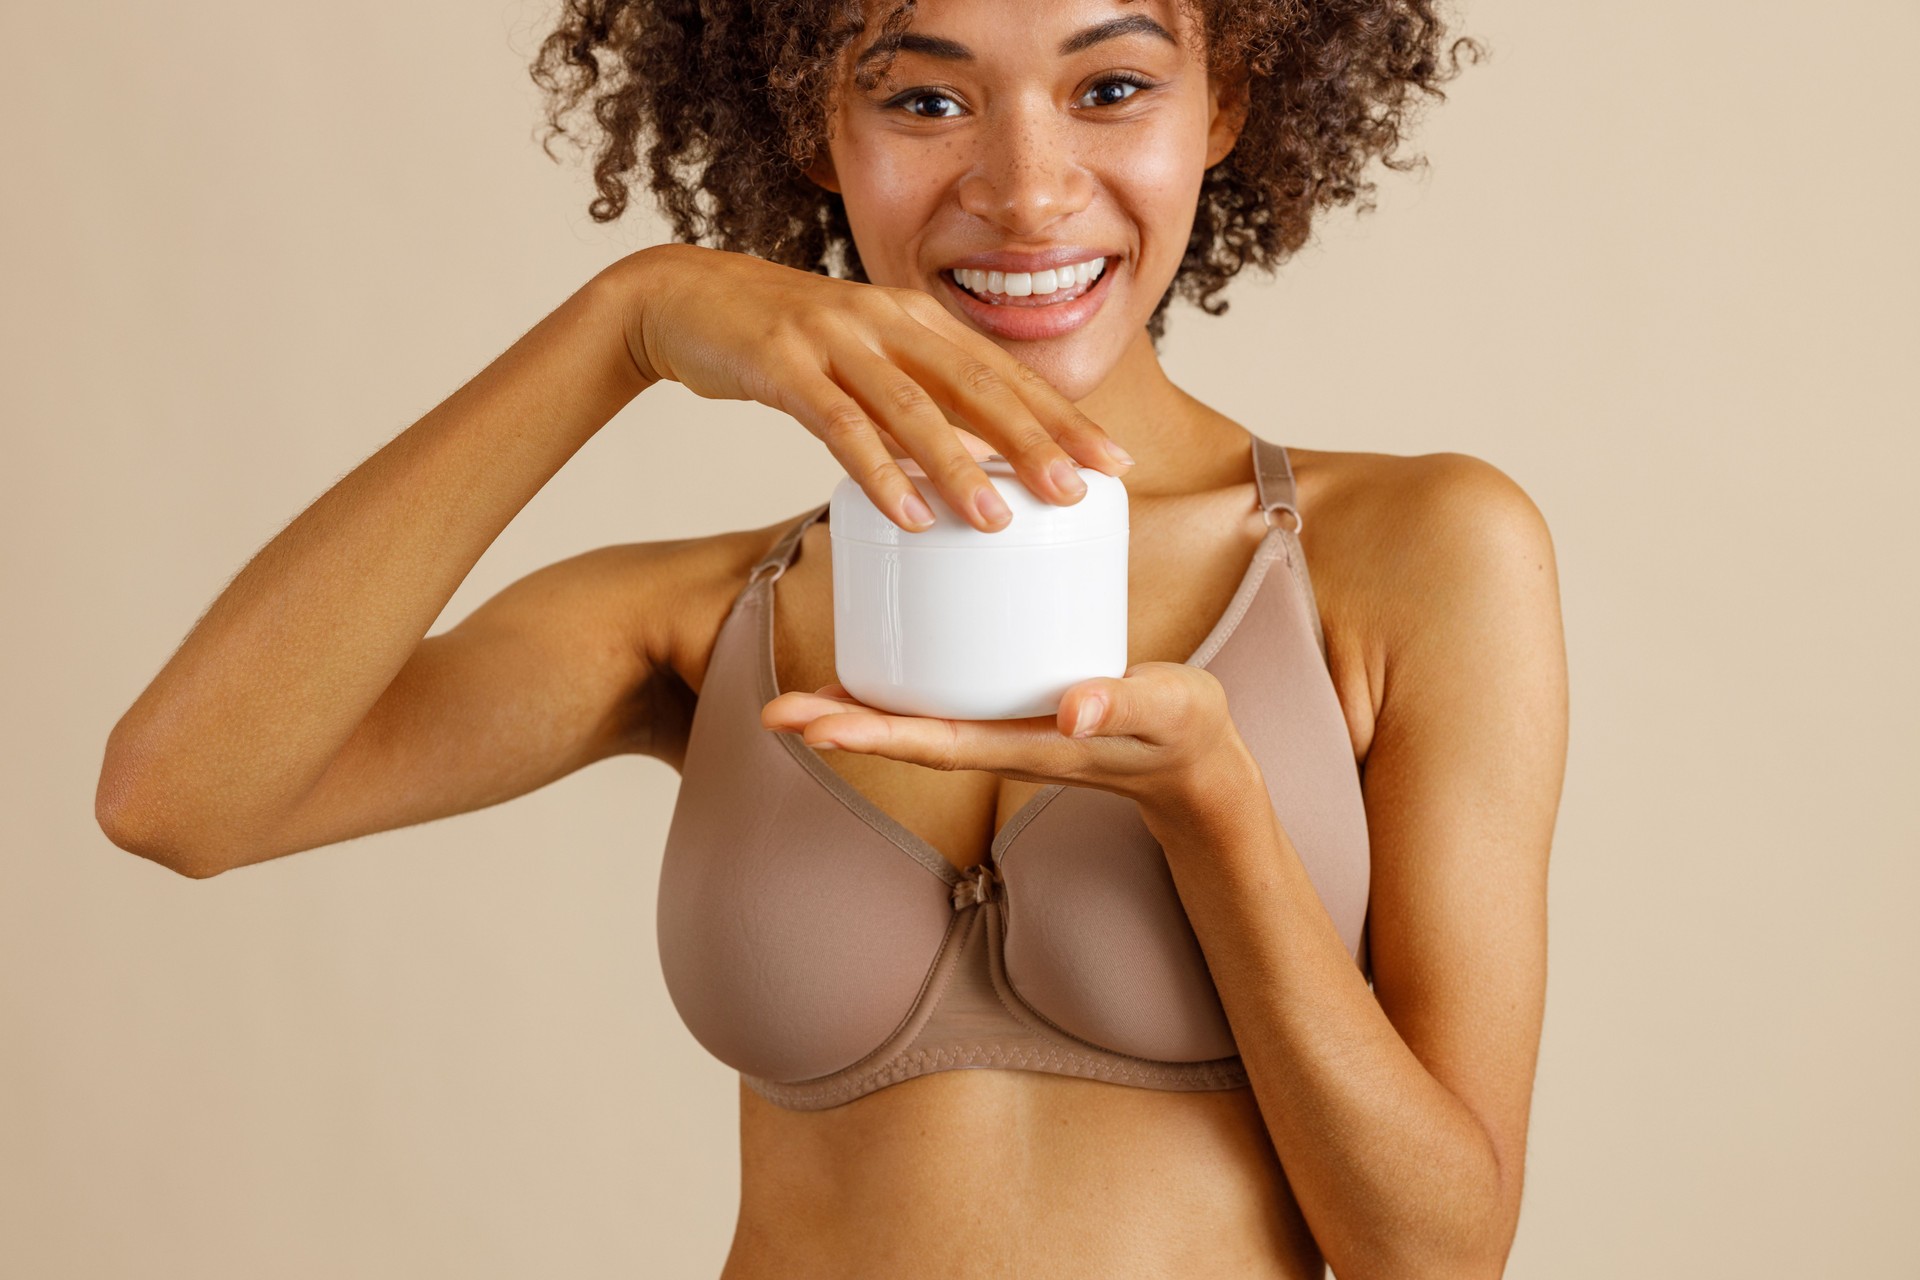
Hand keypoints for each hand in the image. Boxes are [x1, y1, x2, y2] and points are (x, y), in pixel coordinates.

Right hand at [612, 243, 1134, 532]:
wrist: (684, 299)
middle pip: (977, 385)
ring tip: (999, 520)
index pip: (1006, 372)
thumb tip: (977, 462)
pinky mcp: (784, 364)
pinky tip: (909, 514)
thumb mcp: (864, 359)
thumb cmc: (785, 342)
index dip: (1064, 416)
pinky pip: (839, 426)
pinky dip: (879, 472)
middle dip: (1035, 441)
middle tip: (1079, 493)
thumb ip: (916, 399)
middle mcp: (888, 320)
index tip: (1114, 463)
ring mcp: (836, 339)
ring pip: (913, 408)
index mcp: (918, 319)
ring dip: (960, 467)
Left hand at [760, 662, 1256, 817]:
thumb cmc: (1181, 731)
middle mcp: (1002, 738)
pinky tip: (874, 659)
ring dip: (855, 710)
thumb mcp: (1163, 711)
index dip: (875, 731)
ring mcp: (1002, 725)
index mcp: (1028, 745)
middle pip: (907, 732)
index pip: (937, 739)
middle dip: (841, 724)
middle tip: (776, 712)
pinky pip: (941, 693)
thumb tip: (1071, 712)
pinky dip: (899, 682)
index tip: (817, 723)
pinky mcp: (1009, 701)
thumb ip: (1120, 704)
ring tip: (793, 698)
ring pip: (915, 717)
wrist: (1195, 755)